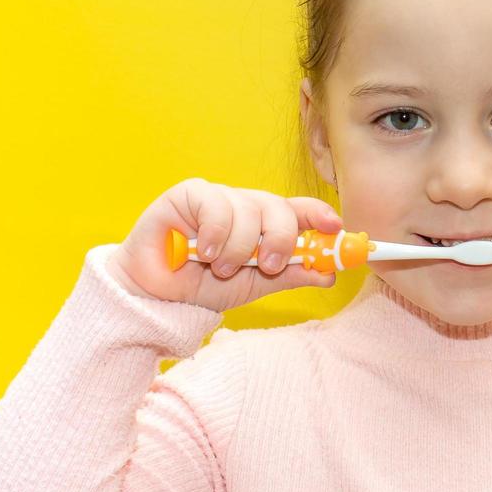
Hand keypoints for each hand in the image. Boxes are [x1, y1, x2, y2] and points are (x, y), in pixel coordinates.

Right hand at [106, 178, 343, 312]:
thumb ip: (290, 275)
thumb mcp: (254, 286)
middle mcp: (244, 207)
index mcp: (263, 226)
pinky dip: (216, 233)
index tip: (335, 227)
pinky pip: (216, 205)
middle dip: (281, 238)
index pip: (298, 210)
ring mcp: (217, 198)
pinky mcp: (189, 194)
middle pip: (278, 206)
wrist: (156, 297)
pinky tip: (203, 251)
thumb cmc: (201, 288)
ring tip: (220, 267)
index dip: (319, 215)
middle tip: (269, 264)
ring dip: (239, 247)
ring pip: (248, 209)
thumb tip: (330, 273)